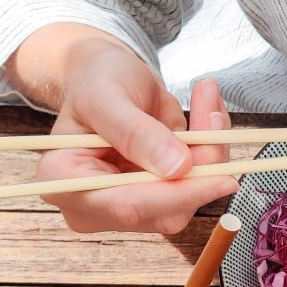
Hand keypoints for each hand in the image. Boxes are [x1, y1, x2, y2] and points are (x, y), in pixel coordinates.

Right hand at [36, 42, 237, 232]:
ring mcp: (128, 207)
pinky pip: (198, 186)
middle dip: (202, 165)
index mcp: (62, 181)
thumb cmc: (97, 81)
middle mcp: (93, 205)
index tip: (224, 177)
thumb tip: (178, 168)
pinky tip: (208, 117)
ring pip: (189, 198)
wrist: (109, 78)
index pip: (126, 205)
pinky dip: (212, 152)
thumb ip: (137, 132)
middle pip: (164, 208)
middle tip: (215, 113)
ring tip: (208, 104)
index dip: (178, 194)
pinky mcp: (158, 200)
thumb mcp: (108, 95)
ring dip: (211, 153)